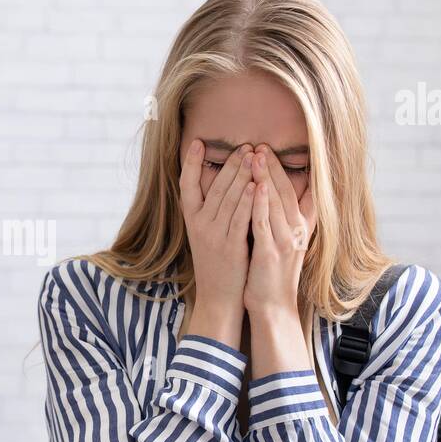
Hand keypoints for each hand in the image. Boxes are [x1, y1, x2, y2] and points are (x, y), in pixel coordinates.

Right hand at [179, 138, 255, 336]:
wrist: (218, 299)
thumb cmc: (217, 265)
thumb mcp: (207, 236)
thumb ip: (212, 212)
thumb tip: (223, 186)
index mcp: (192, 222)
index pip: (186, 186)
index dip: (191, 163)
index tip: (198, 142)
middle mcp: (199, 226)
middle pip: (214, 187)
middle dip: (230, 164)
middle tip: (244, 145)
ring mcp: (214, 236)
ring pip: (228, 199)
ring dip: (240, 175)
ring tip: (252, 155)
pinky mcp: (230, 248)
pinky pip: (239, 219)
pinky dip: (247, 201)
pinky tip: (255, 185)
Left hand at [244, 145, 316, 319]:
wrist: (273, 307)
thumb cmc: (272, 274)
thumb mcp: (282, 244)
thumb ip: (283, 221)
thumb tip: (276, 200)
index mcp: (297, 227)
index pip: (291, 192)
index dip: (280, 170)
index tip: (268, 150)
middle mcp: (294, 231)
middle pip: (284, 192)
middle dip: (271, 167)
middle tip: (259, 145)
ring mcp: (284, 241)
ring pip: (275, 203)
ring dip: (266, 178)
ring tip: (256, 156)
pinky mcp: (271, 253)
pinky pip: (265, 223)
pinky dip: (262, 203)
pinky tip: (257, 186)